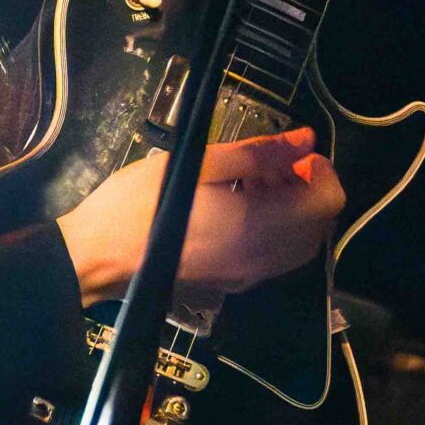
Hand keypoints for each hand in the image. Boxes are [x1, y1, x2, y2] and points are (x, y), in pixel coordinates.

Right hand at [56, 128, 344, 309]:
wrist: (97, 258)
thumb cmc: (139, 205)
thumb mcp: (199, 163)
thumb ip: (258, 152)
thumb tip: (303, 140)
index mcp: (260, 226)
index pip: (328, 201)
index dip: (320, 170)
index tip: (290, 152)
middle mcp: (265, 258)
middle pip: (318, 224)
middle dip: (304, 189)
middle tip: (266, 165)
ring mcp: (249, 276)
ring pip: (298, 243)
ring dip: (289, 210)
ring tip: (249, 184)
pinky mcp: (232, 285)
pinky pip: (273, 256)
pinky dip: (271, 230)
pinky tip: (234, 208)